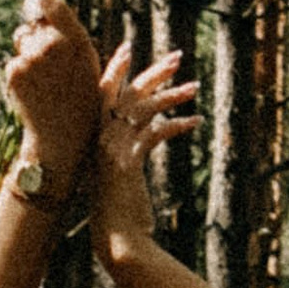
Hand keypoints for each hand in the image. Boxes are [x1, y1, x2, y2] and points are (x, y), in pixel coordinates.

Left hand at [1, 0, 102, 190]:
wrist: (63, 136)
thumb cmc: (82, 98)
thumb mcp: (89, 62)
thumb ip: (70, 30)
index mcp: (76, 40)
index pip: (51, 1)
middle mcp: (52, 45)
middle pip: (32, 16)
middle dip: (35, 21)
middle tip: (43, 39)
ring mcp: (31, 58)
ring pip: (22, 38)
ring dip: (28, 47)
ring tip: (44, 74)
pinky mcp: (15, 71)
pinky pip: (15, 58)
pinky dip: (21, 68)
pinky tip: (35, 86)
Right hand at [90, 44, 191, 264]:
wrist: (117, 239)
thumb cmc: (119, 212)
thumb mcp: (118, 175)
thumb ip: (125, 151)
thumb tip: (146, 132)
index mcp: (93, 137)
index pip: (101, 93)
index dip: (115, 70)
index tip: (128, 48)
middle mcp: (99, 139)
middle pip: (127, 94)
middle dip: (154, 73)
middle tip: (177, 56)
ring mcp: (112, 149)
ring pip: (145, 109)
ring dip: (173, 95)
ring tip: (195, 87)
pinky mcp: (128, 161)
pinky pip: (156, 132)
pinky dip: (178, 125)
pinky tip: (195, 120)